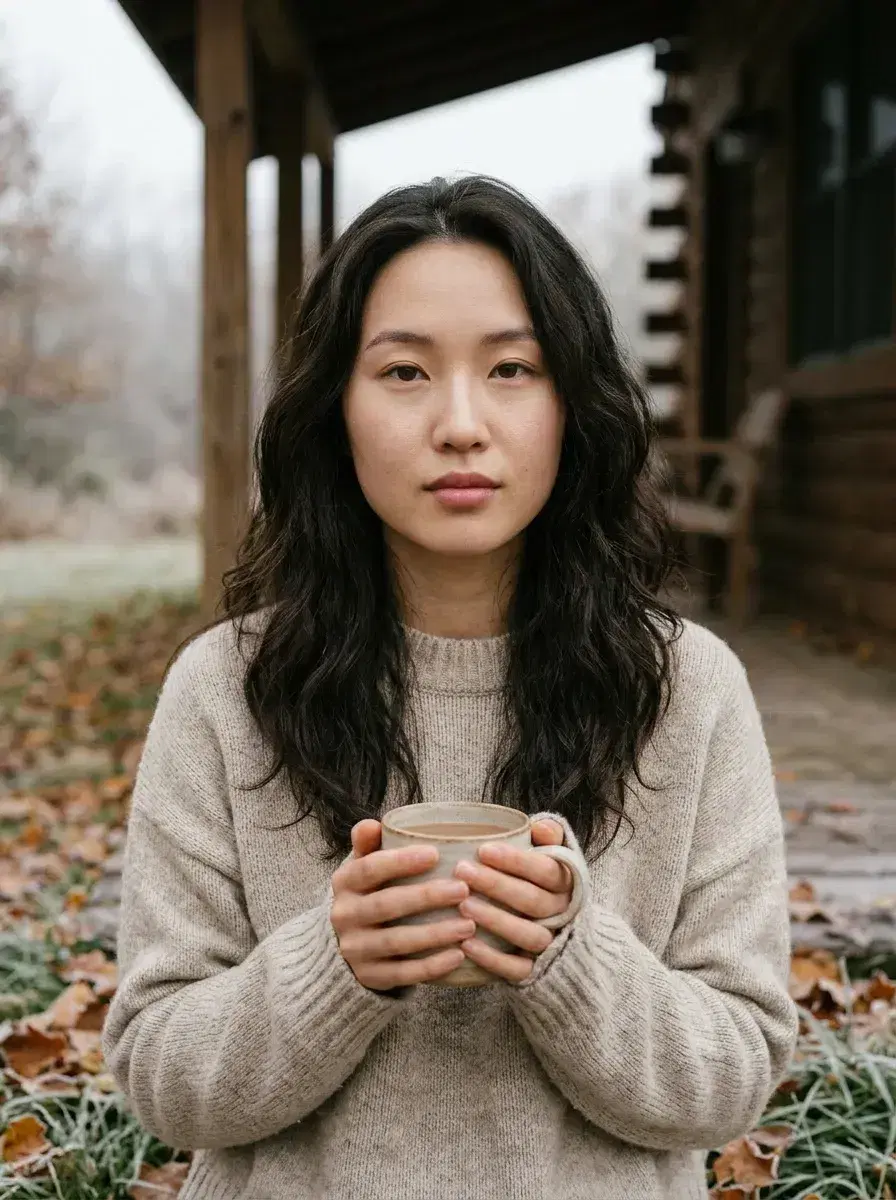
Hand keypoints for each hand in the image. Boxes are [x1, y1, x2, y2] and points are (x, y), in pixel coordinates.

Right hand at [331, 820, 474, 991]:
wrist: (345, 945)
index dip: (400, 861)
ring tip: (469, 925)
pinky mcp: (370, 976)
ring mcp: (355, 950)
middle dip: (426, 897)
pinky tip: (459, 955)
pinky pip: (402, 974)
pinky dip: (431, 966)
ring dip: (435, 934)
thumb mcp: (362, 867)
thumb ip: (369, 844)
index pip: (369, 869)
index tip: (435, 853)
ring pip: (397, 942)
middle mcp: (344, 916)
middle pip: (386, 905)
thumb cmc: (368, 894)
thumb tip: (373, 824)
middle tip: (463, 889)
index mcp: (344, 883)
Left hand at [453, 819, 570, 983]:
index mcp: (567, 883)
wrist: (564, 930)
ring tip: (464, 906)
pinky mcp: (537, 970)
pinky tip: (466, 944)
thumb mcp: (551, 853)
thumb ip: (548, 835)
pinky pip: (518, 969)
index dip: (515, 861)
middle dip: (496, 885)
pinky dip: (493, 959)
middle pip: (533, 900)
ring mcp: (551, 944)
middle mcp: (563, 914)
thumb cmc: (543, 881)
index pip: (545, 870)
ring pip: (529, 935)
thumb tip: (540, 827)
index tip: (483, 850)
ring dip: (496, 920)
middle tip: (463, 871)